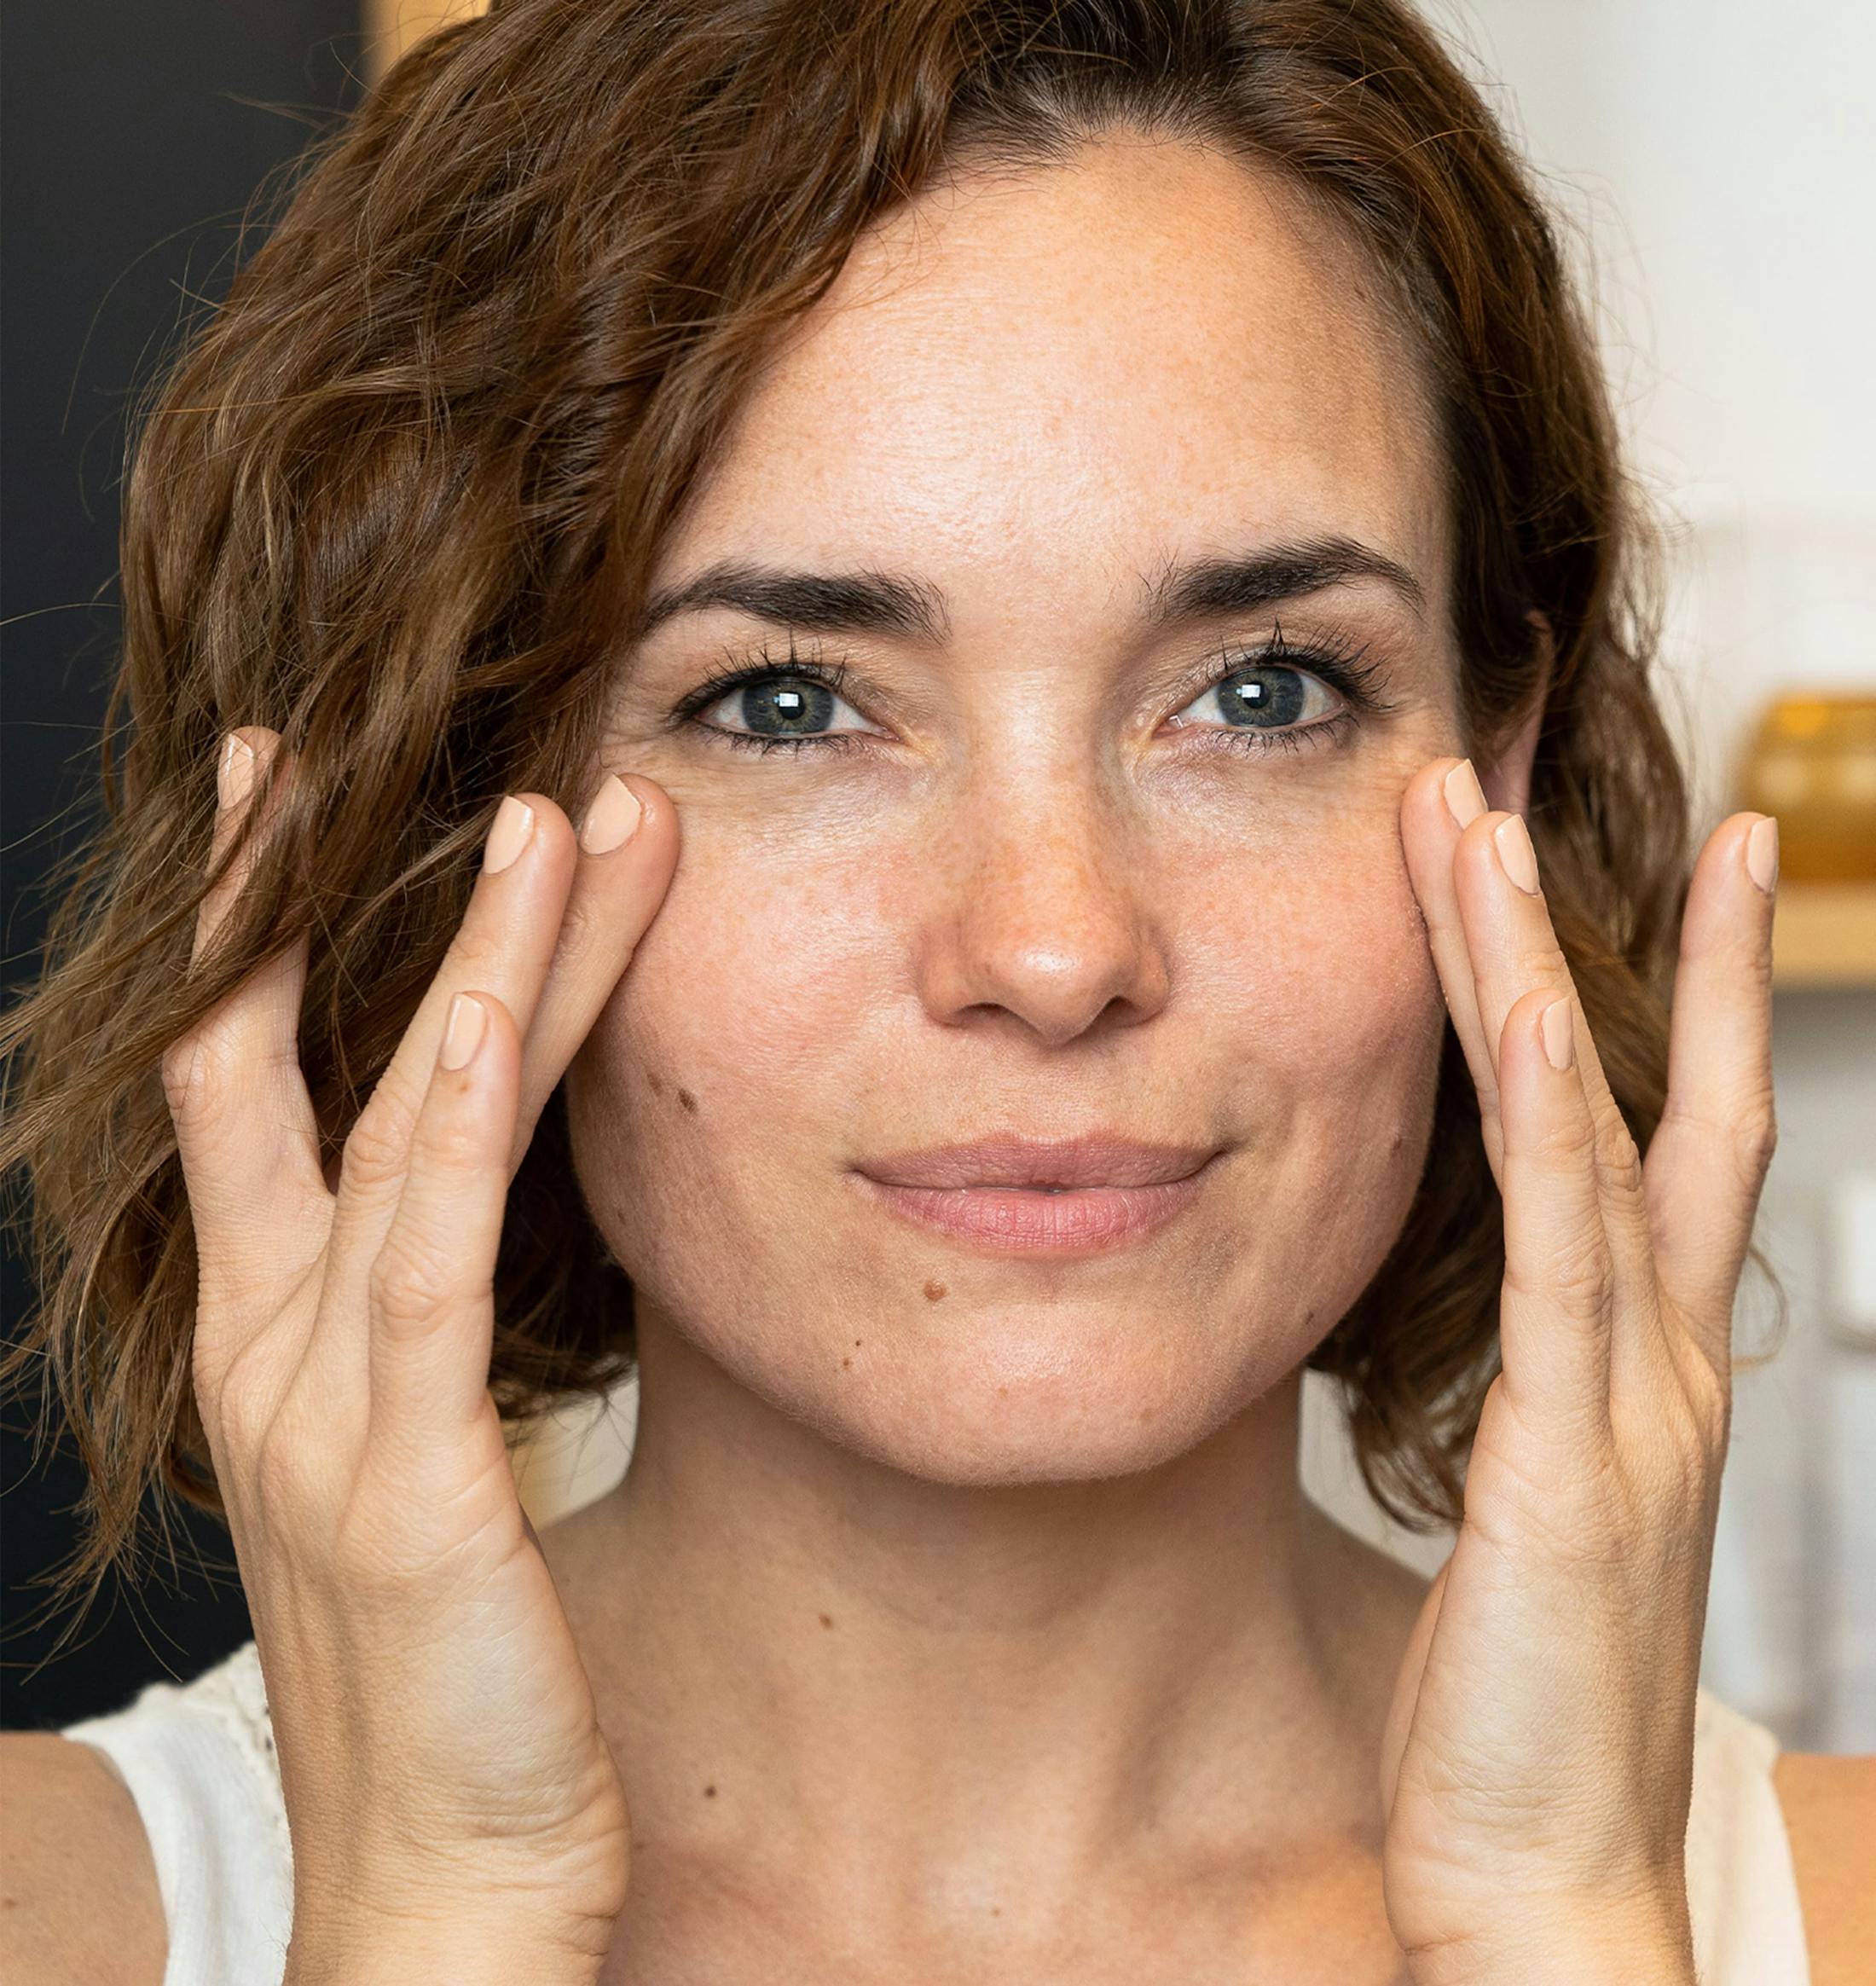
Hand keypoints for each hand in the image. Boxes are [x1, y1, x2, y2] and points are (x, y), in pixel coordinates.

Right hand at [161, 730, 676, 1980]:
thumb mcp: (417, 1465)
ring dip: (479, 964)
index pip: (253, 1090)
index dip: (265, 941)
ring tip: (555, 821)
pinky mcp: (406, 1469)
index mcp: (281, 1334)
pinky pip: (425, 1259)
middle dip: (353, 904)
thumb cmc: (450, 1672)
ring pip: (400, 1125)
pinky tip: (484, 1013)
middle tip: (396, 752)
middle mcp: (278, 1343)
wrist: (437, 1881)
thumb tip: (476, 1225)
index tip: (296, 806)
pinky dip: (449, 1121)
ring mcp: (325, 1400)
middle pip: (314, 1068)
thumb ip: (425, 1336)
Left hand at [1379, 758, 1777, 1985]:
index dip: (1658, 999)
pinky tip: (1514, 1017)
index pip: (1655, 1140)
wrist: (1547, 1876)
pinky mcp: (1569, 1455)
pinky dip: (1542, 1125)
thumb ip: (1533, 1399)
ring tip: (1474, 829)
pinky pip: (1558, 1254)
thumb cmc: (1518, 1703)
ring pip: (1585, 1134)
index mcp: (1640, 1368)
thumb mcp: (1529, 1507)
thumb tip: (1508, 1329)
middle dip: (1587, 932)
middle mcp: (1658, 1359)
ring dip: (1526, 973)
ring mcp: (1628, 1398)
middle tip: (1523, 788)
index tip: (1635, 871)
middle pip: (1634, 1094)